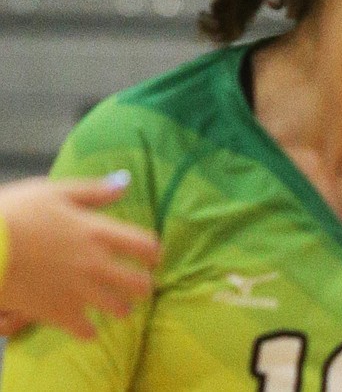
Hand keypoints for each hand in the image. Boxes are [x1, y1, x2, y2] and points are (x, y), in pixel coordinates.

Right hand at [0, 175, 160, 337]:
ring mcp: (77, 290)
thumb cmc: (15, 213)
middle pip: (139, 283)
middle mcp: (95, 263)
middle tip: (141, 285)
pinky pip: (84, 330)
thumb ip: (93, 191)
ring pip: (118, 308)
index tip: (152, 256)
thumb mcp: (55, 192)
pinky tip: (89, 328)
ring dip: (122, 307)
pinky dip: (89, 331)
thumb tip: (125, 183)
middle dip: (144, 285)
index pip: (145, 245)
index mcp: (97, 232)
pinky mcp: (55, 312)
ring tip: (120, 307)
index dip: (153, 252)